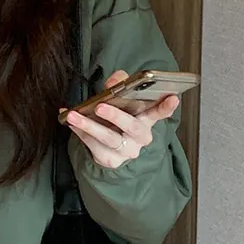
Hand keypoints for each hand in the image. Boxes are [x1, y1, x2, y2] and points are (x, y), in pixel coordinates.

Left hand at [62, 70, 179, 169]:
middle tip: (100, 106)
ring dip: (89, 125)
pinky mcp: (110, 160)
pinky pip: (92, 146)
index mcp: (146, 119)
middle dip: (116, 116)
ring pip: (108, 138)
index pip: (159, 112)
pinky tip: (70, 122)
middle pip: (131, 126)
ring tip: (72, 115)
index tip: (173, 97)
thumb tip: (113, 83)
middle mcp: (140, 136)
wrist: (110, 149)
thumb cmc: (118, 119)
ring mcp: (126, 150)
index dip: (167, 106)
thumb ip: (119, 85)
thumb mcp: (121, 100)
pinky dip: (79, 132)